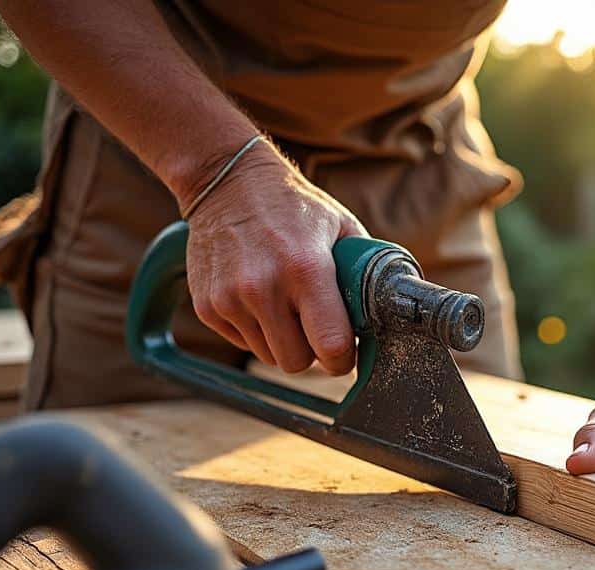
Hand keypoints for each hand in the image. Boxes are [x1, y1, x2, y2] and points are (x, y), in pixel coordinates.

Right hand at [184, 142, 366, 374]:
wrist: (227, 182)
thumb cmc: (294, 207)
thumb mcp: (342, 227)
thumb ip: (365, 272)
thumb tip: (388, 311)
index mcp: (306, 269)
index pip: (330, 347)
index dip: (342, 359)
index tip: (345, 352)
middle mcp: (263, 288)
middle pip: (296, 362)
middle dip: (312, 351)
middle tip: (315, 326)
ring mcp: (230, 299)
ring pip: (268, 356)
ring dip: (282, 341)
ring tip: (286, 306)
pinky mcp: (207, 305)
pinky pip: (243, 342)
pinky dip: (255, 330)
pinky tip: (259, 299)